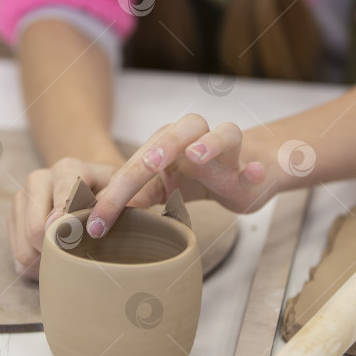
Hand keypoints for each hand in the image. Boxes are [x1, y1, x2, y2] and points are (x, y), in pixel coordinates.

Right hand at [7, 157, 118, 279]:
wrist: (93, 183)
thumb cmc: (112, 191)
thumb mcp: (124, 191)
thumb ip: (117, 202)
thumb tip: (107, 220)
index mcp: (67, 169)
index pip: (61, 201)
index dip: (67, 226)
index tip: (75, 242)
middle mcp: (38, 179)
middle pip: (35, 230)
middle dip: (57, 251)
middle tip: (80, 259)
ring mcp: (22, 198)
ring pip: (24, 247)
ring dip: (46, 262)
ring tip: (69, 260)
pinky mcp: (13, 217)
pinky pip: (18, 255)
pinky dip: (36, 265)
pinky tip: (56, 258)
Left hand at [85, 114, 274, 238]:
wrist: (241, 175)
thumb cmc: (196, 175)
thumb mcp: (160, 187)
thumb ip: (135, 195)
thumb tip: (101, 214)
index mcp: (166, 142)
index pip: (137, 164)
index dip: (117, 194)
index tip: (99, 223)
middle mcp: (196, 138)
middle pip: (180, 132)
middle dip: (163, 145)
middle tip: (148, 164)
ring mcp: (227, 151)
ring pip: (224, 133)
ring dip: (210, 142)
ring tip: (198, 155)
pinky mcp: (251, 167)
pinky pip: (256, 164)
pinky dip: (254, 169)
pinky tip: (252, 173)